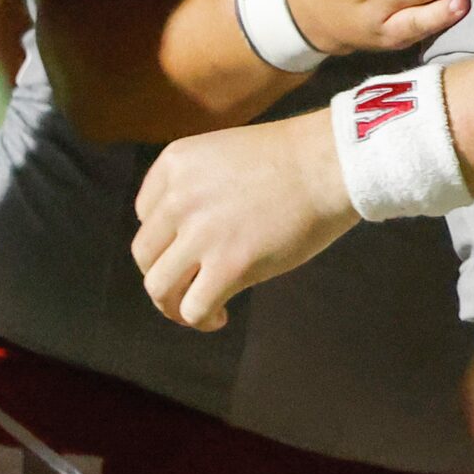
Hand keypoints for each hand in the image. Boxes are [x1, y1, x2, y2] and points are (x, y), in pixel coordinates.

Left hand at [132, 110, 356, 330]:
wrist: (329, 164)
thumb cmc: (292, 158)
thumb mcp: (224, 153)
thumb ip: (198, 186)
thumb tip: (186, 235)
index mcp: (176, 164)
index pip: (144, 214)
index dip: (165, 237)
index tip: (187, 247)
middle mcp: (178, 198)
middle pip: (145, 254)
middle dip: (164, 274)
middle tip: (188, 284)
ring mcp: (201, 234)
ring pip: (159, 287)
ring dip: (174, 304)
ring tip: (199, 307)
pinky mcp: (228, 266)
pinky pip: (193, 308)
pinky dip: (201, 319)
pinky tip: (220, 315)